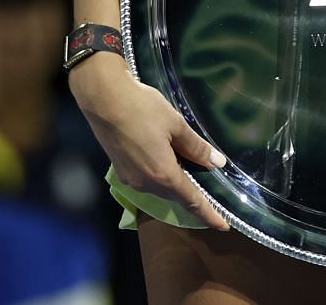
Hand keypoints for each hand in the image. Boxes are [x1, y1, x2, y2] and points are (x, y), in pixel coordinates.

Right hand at [69, 53, 230, 230]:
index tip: (223, 226)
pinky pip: (147, 179)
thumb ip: (196, 147)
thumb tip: (217, 163)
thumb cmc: (142, 109)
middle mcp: (146, 184)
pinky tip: (162, 155)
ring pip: (160, 186)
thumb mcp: (176, 124)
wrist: (103, 99)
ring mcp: (130, 179)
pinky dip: (159, 173)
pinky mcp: (120, 171)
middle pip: (175, 194)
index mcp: (164, 175)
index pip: (192, 201)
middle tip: (207, 181)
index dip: (209, 215)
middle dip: (191, 191)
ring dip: (173, 180)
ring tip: (183, 160)